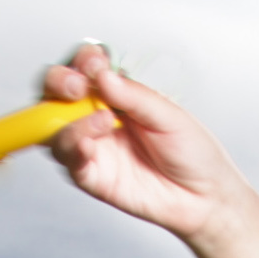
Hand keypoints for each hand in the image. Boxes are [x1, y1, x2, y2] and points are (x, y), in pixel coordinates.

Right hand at [42, 44, 245, 244]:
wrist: (204, 195)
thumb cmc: (191, 152)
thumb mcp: (168, 115)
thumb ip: (133, 96)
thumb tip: (102, 76)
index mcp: (116, 95)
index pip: (84, 68)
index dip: (83, 61)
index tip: (95, 64)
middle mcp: (97, 117)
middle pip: (56, 93)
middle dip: (60, 83)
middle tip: (78, 87)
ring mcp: (93, 147)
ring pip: (54, 128)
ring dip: (69, 121)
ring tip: (103, 122)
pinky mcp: (93, 177)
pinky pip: (70, 162)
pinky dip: (73, 150)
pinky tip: (89, 145)